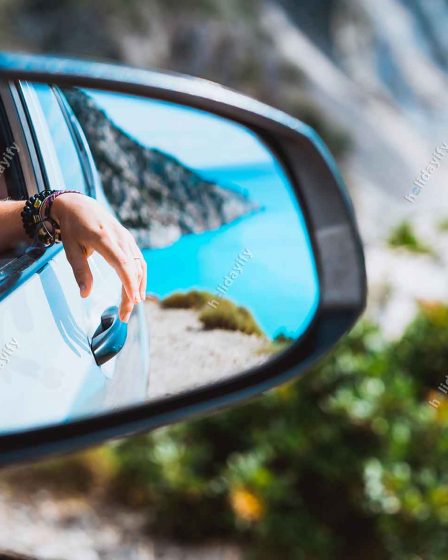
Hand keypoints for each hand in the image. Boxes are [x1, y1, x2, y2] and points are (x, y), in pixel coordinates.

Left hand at [51, 193, 146, 322]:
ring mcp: (127, 238)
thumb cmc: (72, 228)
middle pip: (133, 268)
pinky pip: (139, 261)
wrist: (79, 205)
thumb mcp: (70, 249)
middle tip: (125, 315)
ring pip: (139, 265)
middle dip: (132, 293)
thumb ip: (80, 271)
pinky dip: (140, 277)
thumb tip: (85, 294)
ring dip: (138, 287)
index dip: (129, 283)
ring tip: (132, 306)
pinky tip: (136, 291)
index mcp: (103, 238)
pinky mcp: (129, 240)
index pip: (122, 263)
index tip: (132, 301)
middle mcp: (120, 237)